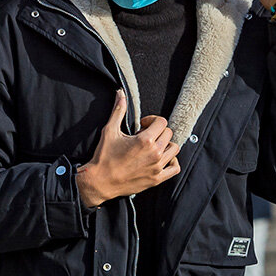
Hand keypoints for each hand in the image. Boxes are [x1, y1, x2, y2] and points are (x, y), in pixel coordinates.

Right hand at [76, 91, 180, 207]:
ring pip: (174, 149)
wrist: (100, 181)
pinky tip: (161, 158)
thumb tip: (120, 94)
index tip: (142, 125)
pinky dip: (172, 161)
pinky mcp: (157, 178)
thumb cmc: (104, 157)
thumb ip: (118, 110)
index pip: (161, 122)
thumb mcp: (109, 131)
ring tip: (152, 146)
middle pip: (168, 134)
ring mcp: (157, 167)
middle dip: (158, 131)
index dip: (152, 120)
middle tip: (144, 136)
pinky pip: (175, 168)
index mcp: (145, 140)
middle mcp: (154, 153)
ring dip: (165, 144)